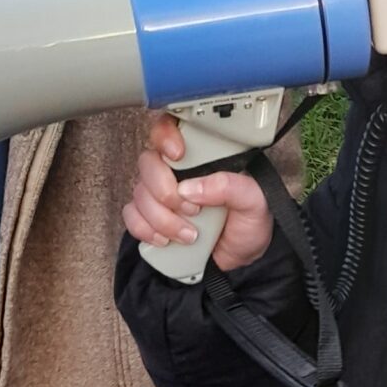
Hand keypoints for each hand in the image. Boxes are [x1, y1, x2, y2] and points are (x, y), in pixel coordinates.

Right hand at [123, 112, 274, 274]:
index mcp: (202, 156)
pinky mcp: (150, 217)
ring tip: (190, 234)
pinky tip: (166, 239)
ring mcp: (160, 193)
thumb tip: (193, 188)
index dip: (165, 136)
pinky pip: (132, 216)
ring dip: (162, 219)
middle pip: (148, 163)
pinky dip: (146, 230)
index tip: (177, 155)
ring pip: (140, 193)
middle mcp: (177, 171)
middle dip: (166, 191)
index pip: (172, 129)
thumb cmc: (248, 222)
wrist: (241, 257)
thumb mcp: (254, 201)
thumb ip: (230, 187)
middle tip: (193, 210)